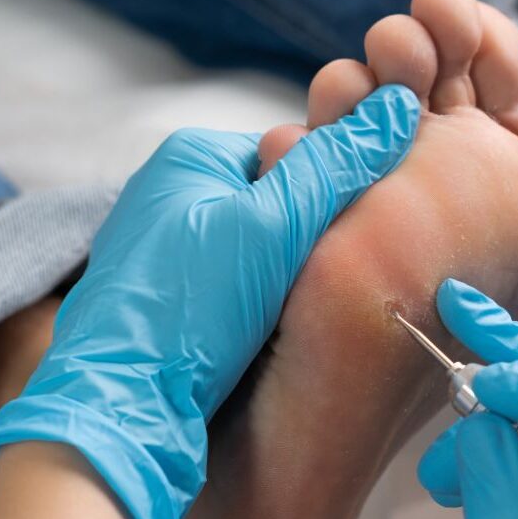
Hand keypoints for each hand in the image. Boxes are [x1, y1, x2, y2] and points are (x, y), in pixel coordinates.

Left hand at [0, 85, 419, 518]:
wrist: (118, 413)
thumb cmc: (188, 310)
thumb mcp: (274, 228)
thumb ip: (337, 167)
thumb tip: (400, 104)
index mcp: (194, 155)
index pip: (299, 152)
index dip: (340, 192)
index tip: (361, 235)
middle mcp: (175, 193)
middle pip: (284, 202)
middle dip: (315, 239)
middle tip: (327, 282)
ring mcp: (169, 249)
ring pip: (266, 252)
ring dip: (292, 279)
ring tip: (296, 316)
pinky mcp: (171, 300)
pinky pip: (240, 289)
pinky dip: (263, 308)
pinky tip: (267, 338)